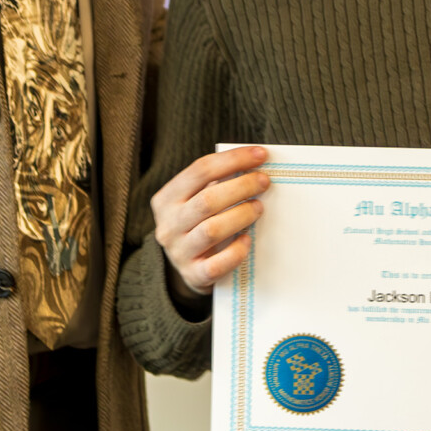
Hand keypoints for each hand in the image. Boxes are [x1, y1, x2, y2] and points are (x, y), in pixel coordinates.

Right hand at [151, 146, 269, 297]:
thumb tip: (255, 164)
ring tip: (259, 208)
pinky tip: (247, 241)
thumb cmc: (199, 224)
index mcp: (166, 199)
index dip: (233, 159)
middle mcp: (168, 225)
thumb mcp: (196, 201)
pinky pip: (217, 264)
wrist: (187, 269)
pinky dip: (236, 251)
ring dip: (241, 215)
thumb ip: (216, 184)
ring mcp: (179, 252)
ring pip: (212, 230)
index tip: (260, 154)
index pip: (200, 170)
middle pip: (208, 200)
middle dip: (241, 187)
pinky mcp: (193, 275)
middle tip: (264, 182)